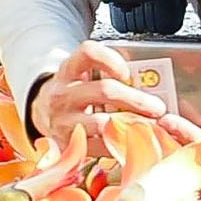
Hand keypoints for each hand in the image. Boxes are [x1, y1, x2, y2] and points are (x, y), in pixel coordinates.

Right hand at [30, 41, 195, 144]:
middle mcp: (62, 93)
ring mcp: (62, 121)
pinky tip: (135, 144)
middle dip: (137, 99)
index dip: (111, 60)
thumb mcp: (82, 74)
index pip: (88, 53)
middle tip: (158, 108)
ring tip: (151, 128)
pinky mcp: (66, 145)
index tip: (128, 72)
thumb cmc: (74, 92)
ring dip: (133, 125)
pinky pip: (100, 147)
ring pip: (104, 123)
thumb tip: (150, 84)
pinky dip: (121, 146)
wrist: (42, 113)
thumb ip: (108, 74)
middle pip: (105, 90)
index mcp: (69, 70)